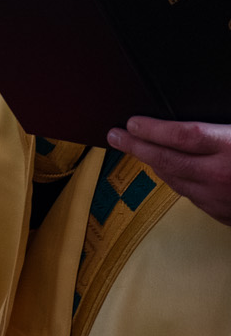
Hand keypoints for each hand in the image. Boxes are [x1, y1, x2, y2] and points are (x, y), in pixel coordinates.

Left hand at [108, 118, 230, 223]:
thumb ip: (220, 126)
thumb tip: (193, 121)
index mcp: (229, 148)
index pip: (180, 135)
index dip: (151, 129)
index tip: (132, 124)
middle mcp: (221, 175)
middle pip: (166, 159)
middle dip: (135, 146)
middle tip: (116, 137)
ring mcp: (220, 197)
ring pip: (174, 180)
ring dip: (154, 165)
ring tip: (140, 151)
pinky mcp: (223, 214)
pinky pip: (190, 196)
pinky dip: (176, 182)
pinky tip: (170, 173)